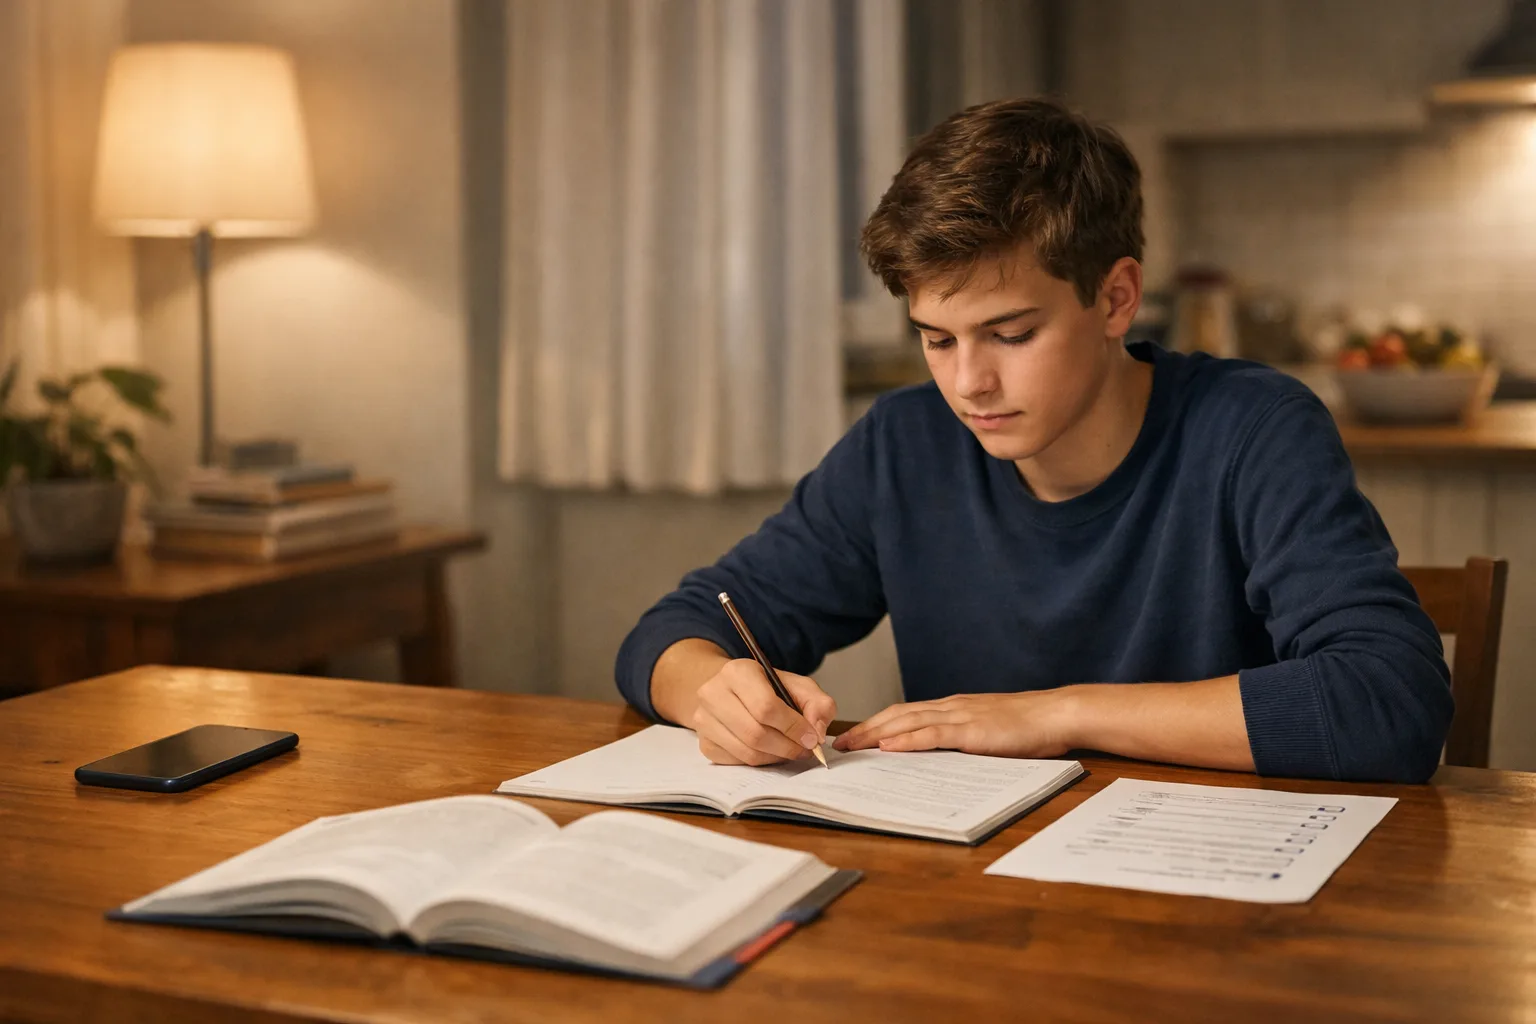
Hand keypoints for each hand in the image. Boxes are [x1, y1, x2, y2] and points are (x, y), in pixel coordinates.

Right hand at [691, 660, 836, 765]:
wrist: (733, 692)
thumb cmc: (768, 689)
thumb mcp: (798, 686)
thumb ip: (818, 704)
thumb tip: (817, 732)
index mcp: (737, 672)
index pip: (766, 707)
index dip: (793, 727)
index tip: (812, 738)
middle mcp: (713, 693)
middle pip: (756, 734)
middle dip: (788, 746)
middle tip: (805, 749)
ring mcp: (704, 720)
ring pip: (747, 752)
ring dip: (776, 756)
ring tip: (790, 749)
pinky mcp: (705, 743)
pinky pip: (738, 762)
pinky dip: (761, 761)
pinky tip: (770, 750)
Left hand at [832, 690, 1075, 756]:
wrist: (1056, 714)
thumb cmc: (1027, 727)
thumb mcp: (986, 731)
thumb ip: (961, 739)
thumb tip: (937, 757)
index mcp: (952, 708)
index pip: (904, 713)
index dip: (876, 724)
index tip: (854, 736)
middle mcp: (950, 707)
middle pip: (897, 715)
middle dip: (865, 729)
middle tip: (839, 743)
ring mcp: (960, 716)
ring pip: (908, 722)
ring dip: (876, 734)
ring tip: (852, 746)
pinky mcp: (972, 730)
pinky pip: (933, 734)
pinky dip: (908, 740)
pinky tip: (889, 748)